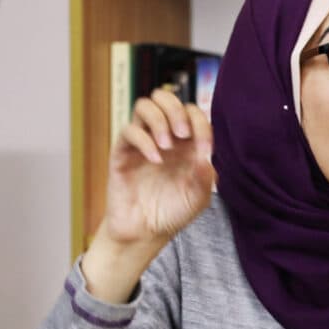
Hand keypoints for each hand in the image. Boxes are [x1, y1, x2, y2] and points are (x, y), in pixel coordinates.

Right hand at [103, 88, 213, 244]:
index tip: (205, 150)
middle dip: (176, 109)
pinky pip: (129, 131)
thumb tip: (206, 157)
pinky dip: (144, 141)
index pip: (193, 113)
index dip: (202, 125)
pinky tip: (155, 161)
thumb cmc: (174, 211)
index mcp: (186, 142)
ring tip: (167, 146)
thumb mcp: (198, 198)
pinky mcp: (123, 152)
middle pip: (165, 97)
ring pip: (144, 106)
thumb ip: (205, 178)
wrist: (146, 231)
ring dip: (159, 120)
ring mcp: (142, 142)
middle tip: (183, 134)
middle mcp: (164, 136)